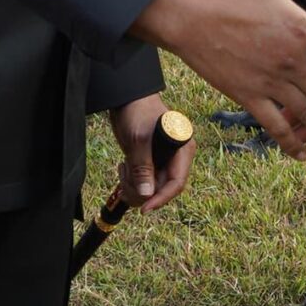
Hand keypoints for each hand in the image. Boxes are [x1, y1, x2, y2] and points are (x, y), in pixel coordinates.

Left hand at [109, 93, 192, 213]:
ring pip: (151, 188)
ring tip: (122, 168)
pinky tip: (123, 167)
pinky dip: (132, 181)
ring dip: (134, 186)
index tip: (144, 208)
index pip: (176, 183)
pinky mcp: (150, 162)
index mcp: (182, 150)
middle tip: (124, 178)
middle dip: (142, 190)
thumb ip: (143, 167)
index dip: (161, 198)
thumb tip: (147, 195)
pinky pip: (144, 182)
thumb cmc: (137, 112)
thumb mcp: (138, 140)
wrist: (126, 97)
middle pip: (162, 189)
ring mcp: (163, 161)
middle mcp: (176, 158)